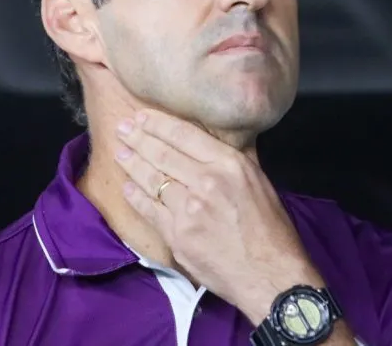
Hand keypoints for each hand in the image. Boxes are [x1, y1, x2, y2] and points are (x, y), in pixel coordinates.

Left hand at [114, 109, 324, 323]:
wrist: (270, 274)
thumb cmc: (270, 230)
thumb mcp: (258, 182)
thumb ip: (230, 163)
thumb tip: (206, 146)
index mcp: (229, 164)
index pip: (184, 135)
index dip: (158, 124)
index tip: (142, 117)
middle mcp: (206, 181)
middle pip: (162, 154)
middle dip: (138, 139)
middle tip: (122, 129)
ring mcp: (189, 209)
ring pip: (152, 179)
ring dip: (132, 164)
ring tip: (121, 154)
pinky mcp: (177, 235)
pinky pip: (149, 209)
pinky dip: (136, 196)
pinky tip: (128, 187)